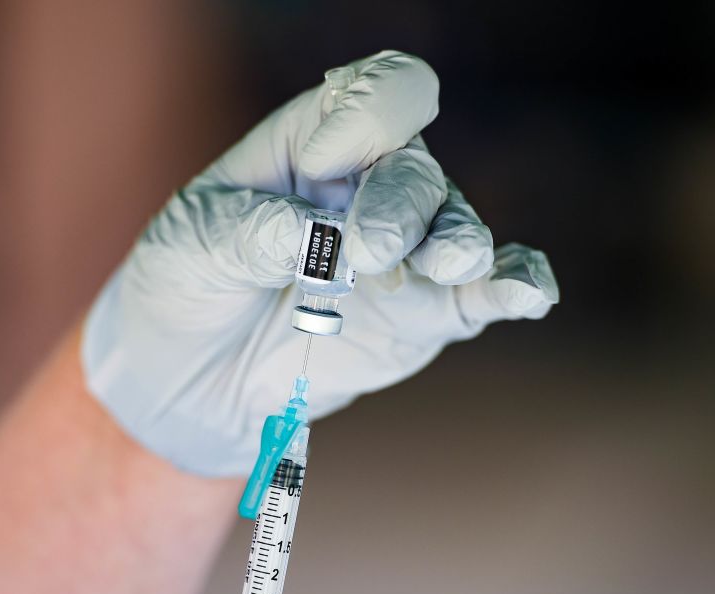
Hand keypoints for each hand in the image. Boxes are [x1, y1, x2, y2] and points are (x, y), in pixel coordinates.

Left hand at [83, 50, 557, 475]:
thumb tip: (324, 241)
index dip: (368, 115)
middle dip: (397, 208)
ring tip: (445, 265)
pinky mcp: (422, 316)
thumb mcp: (192, 242)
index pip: (377, 95)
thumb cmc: (185, 283)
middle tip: (361, 254)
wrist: (187, 377)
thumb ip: (254, 232)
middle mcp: (371, 188)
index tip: (320, 163)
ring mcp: (404, 254)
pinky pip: (481, 295)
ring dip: (455, 243)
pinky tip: (529, 293)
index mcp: (316, 141)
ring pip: (456, 228)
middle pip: (416, 170)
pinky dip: (512, 288)